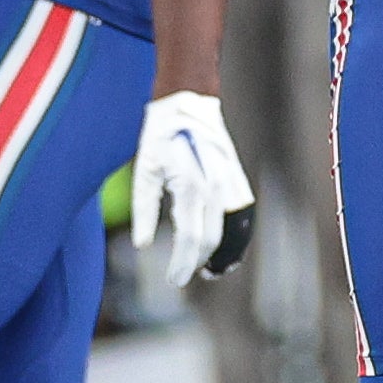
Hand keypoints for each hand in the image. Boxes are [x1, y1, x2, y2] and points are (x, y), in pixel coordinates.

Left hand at [131, 91, 256, 287]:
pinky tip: (224, 248)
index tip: (173, 281)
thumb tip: (143, 245)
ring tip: (208, 270)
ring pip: (232, 230)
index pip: (190, 236)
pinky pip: (239, 217)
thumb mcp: (144, 169)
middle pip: (211, 238)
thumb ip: (144, 210)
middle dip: (196, 262)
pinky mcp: (236, 180)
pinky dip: (234, 236)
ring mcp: (230, 184)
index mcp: (190, 185)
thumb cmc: (161, 134)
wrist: (190, 101)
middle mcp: (215, 187)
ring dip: (222, 254)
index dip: (182, 263)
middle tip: (180, 277)